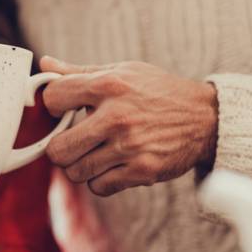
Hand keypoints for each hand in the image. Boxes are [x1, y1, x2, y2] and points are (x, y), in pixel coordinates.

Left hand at [41, 56, 218, 196]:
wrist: (206, 118)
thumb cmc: (158, 92)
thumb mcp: (122, 72)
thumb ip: (80, 72)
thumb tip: (45, 64)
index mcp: (109, 85)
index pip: (53, 98)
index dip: (53, 106)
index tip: (64, 111)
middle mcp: (117, 116)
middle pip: (57, 149)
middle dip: (61, 148)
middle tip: (74, 142)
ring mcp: (129, 146)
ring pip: (75, 172)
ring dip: (81, 166)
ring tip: (96, 154)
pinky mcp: (142, 171)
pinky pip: (98, 187)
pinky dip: (101, 180)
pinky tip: (113, 166)